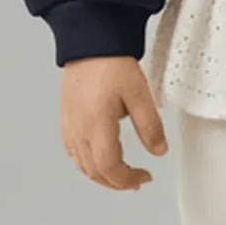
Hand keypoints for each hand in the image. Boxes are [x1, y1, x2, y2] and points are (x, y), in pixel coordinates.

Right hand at [60, 55, 169, 190]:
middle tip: (136, 180)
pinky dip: (88, 162)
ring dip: (102, 175)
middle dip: (117, 182)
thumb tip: (159, 151)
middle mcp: (78, 130)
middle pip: (94, 171)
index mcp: (97, 126)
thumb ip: (150, 126)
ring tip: (121, 173)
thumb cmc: (112, 63)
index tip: (144, 177)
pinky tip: (100, 157)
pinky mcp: (66, 118)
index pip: (109, 168)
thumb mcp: (140, 94)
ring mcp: (70, 125)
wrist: (90, 42)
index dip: (127, 179)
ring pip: (82, 165)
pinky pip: (73, 151)